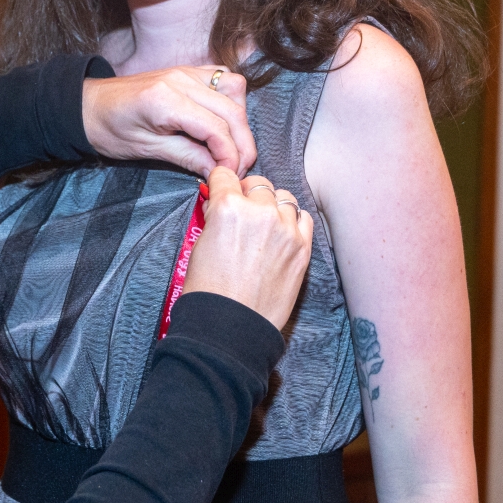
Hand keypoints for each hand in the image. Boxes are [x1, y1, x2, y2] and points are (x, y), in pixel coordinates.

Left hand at [82, 67, 256, 175]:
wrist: (87, 105)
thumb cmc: (108, 128)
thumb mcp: (145, 149)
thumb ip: (187, 157)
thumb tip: (219, 171)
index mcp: (165, 100)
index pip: (216, 128)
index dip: (230, 155)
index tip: (230, 176)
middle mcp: (181, 79)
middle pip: (232, 110)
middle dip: (242, 143)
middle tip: (237, 169)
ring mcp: (186, 71)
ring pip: (234, 90)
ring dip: (240, 120)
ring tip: (232, 147)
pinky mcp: (187, 71)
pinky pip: (222, 78)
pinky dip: (231, 101)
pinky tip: (224, 122)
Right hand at [182, 167, 312, 329]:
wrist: (231, 326)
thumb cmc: (208, 290)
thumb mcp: (199, 244)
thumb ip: (215, 217)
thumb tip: (220, 205)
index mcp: (228, 208)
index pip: (225, 175)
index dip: (220, 184)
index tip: (220, 190)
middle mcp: (260, 213)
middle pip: (258, 183)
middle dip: (247, 193)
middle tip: (241, 210)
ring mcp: (286, 230)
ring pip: (284, 198)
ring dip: (272, 205)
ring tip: (263, 223)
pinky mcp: (302, 248)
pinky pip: (304, 218)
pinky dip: (293, 220)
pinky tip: (282, 232)